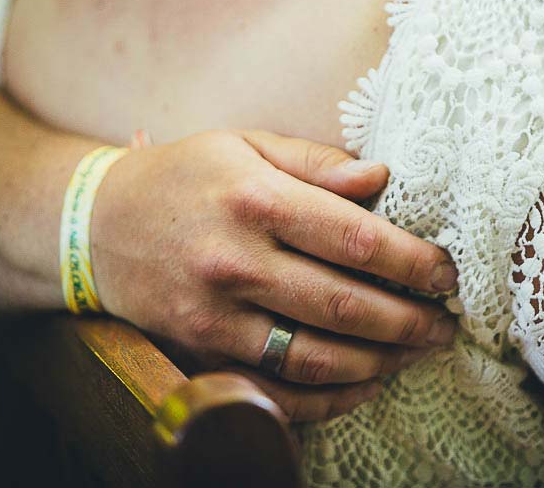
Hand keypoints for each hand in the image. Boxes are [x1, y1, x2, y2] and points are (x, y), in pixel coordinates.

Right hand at [90, 129, 457, 420]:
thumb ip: (316, 162)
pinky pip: (274, 390)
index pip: (356, 238)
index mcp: (254, 198)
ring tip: (416, 352)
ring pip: (315, 356)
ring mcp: (213, 314)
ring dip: (380, 362)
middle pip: (345, 305)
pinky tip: (364, 384)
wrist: (96, 225)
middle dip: (410, 320)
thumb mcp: (245, 145)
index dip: (413, 262)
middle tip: (445, 323)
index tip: (447, 273)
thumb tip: (381, 178)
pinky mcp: (198, 352)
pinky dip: (327, 398)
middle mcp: (234, 260)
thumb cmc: (185, 177)